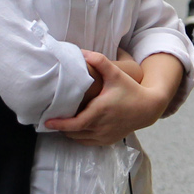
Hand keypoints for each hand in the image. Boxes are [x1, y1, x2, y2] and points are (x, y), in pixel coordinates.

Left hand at [46, 51, 171, 143]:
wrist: (147, 108)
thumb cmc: (130, 89)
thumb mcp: (115, 74)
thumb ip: (99, 61)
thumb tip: (81, 51)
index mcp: (99, 112)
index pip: (74, 124)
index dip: (59, 124)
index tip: (46, 122)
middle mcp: (101, 127)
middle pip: (73, 133)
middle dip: (61, 127)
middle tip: (52, 118)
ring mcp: (104, 136)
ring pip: (79, 139)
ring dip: (70, 133)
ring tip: (62, 123)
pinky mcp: (108, 141)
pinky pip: (88, 142)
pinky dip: (80, 137)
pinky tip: (77, 129)